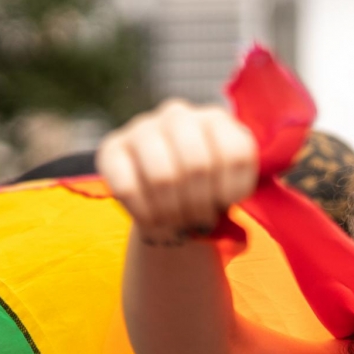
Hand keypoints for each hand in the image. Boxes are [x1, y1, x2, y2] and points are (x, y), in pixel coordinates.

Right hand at [97, 99, 258, 244]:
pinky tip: (153, 221)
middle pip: (198, 165)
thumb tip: (238, 239)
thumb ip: (242, 193)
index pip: (236, 151)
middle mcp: (179, 114)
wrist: (167, 197)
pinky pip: (128, 187)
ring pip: (163, 176)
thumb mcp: (233, 187)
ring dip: (173, 213)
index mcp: (217, 120)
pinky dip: (145, 214)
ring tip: (177, 225)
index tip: (228, 206)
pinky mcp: (112, 148)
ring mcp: (142, 128)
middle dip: (200, 206)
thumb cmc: (207, 193)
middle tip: (199, 221)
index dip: (233, 189)